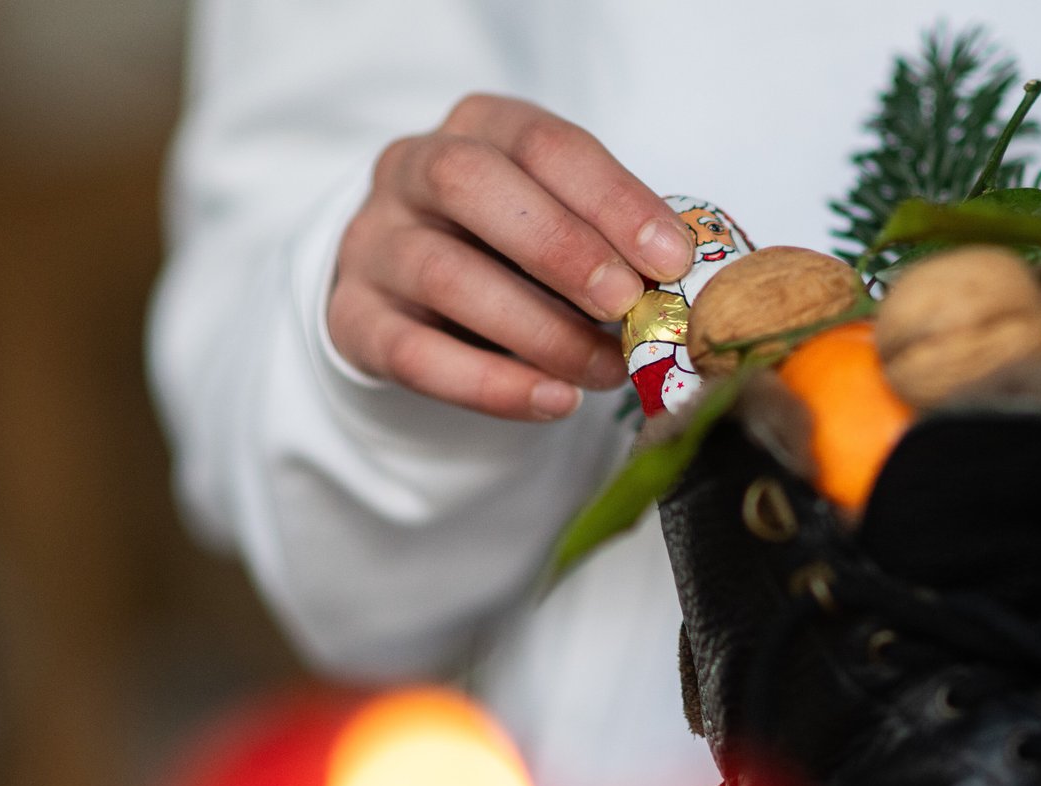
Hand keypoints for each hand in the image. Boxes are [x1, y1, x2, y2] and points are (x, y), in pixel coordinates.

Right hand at [327, 94, 694, 420]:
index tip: (671, 256)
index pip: (543, 143)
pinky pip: (415, 354)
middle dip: (561, 247)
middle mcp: (411, 170)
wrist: (412, 291)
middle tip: (627, 304)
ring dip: (540, 329)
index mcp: (479, 128)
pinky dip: (492, 385)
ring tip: (607, 369)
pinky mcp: (353, 319)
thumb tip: (687, 286)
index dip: (611, 198)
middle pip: (470, 185)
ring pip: (443, 274)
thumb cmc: (512, 247)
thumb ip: (614, 240)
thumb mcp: (562, 219)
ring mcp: (374, 244)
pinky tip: (554, 401)